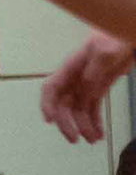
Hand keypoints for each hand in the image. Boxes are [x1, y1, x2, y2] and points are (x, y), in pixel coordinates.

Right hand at [41, 30, 134, 144]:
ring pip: (78, 111)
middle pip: (63, 106)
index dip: (47, 105)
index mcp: (71, 68)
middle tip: (74, 138)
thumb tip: (85, 87)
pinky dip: (95, 123)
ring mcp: (86, 85)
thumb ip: (94, 69)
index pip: (51, 89)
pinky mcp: (98, 90)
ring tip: (93, 140)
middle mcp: (75, 79)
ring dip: (83, 127)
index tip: (50, 120)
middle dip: (66, 123)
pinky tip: (99, 134)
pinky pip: (92, 109)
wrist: (128, 34)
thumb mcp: (106, 50)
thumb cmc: (115, 37)